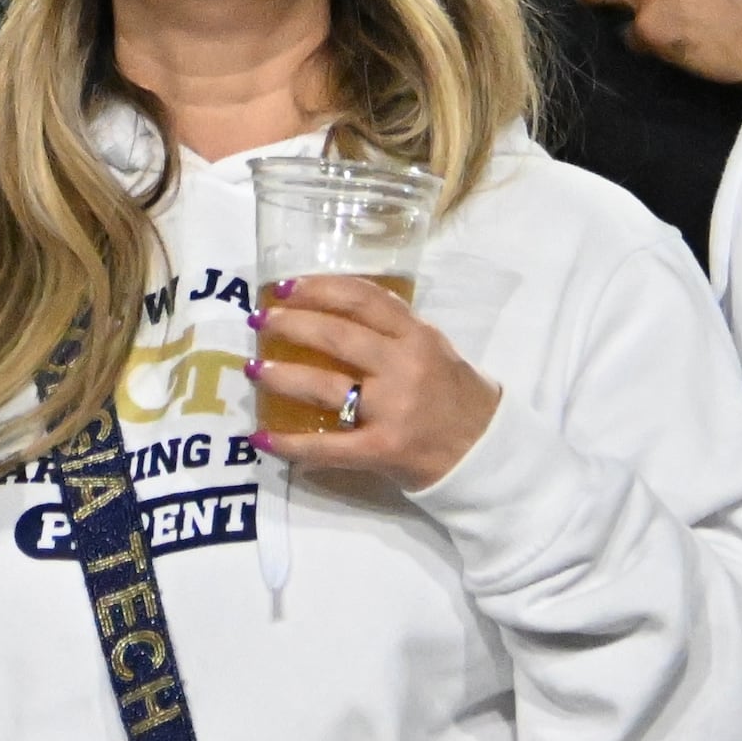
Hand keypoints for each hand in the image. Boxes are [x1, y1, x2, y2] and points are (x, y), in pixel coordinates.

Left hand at [247, 273, 501, 490]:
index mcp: (417, 336)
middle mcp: (404, 367)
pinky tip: (262, 438)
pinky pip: (327, 446)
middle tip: (260, 320)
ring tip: (254, 368)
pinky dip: (290, 444)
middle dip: (291, 324)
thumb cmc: (456, 395)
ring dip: (282, 375)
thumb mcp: (434, 348)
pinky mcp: (382, 450)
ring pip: (325, 385)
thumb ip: (393, 330)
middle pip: (337, 336)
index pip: (363, 300)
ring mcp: (392, 410)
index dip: (320, 289)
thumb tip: (334, 311)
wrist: (486, 453)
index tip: (286, 287)